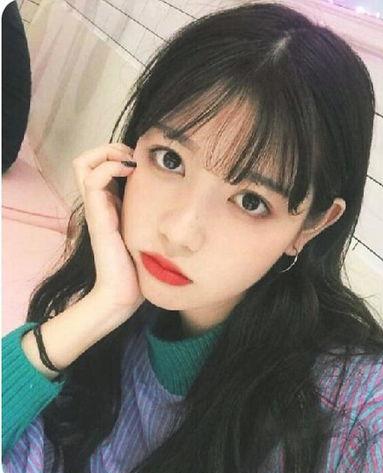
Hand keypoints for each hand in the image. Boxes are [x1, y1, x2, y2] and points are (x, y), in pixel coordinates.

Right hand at [72, 143, 144, 314]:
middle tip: (133, 157)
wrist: (123, 294)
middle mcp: (99, 203)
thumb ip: (151, 215)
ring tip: (130, 162)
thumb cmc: (139, 266)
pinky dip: (110, 167)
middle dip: (109, 148)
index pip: (100, 165)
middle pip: (86, 160)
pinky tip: (131, 172)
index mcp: (110, 204)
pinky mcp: (98, 218)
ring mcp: (96, 209)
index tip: (142, 160)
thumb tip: (178, 201)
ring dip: (107, 153)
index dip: (117, 154)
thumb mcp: (148, 232)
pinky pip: (94, 181)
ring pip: (84, 164)